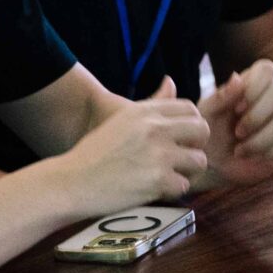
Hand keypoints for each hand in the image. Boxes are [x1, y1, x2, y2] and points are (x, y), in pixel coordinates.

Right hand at [67, 77, 213, 210]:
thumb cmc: (94, 152)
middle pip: (202, 130)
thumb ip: (152, 104)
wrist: (70, 181)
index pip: (190, 108)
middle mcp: (155, 128)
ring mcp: (158, 154)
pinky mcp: (157, 180)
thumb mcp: (122, 120)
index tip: (183, 139)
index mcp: (145, 111)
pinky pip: (184, 186)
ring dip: (188, 171)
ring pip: (199, 160)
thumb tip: (171, 81)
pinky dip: (172, 191)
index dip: (192, 125)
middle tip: (183, 158)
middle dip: (197, 145)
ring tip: (170, 175)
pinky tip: (156, 190)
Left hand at [202, 57, 272, 184]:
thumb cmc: (212, 132)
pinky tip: (256, 156)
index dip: (253, 88)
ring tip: (241, 150)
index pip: (266, 69)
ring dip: (259, 141)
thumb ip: (220, 97)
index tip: (237, 109)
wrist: (220, 163)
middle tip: (238, 133)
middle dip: (256, 117)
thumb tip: (237, 78)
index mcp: (253, 81)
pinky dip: (270, 153)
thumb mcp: (208, 115)